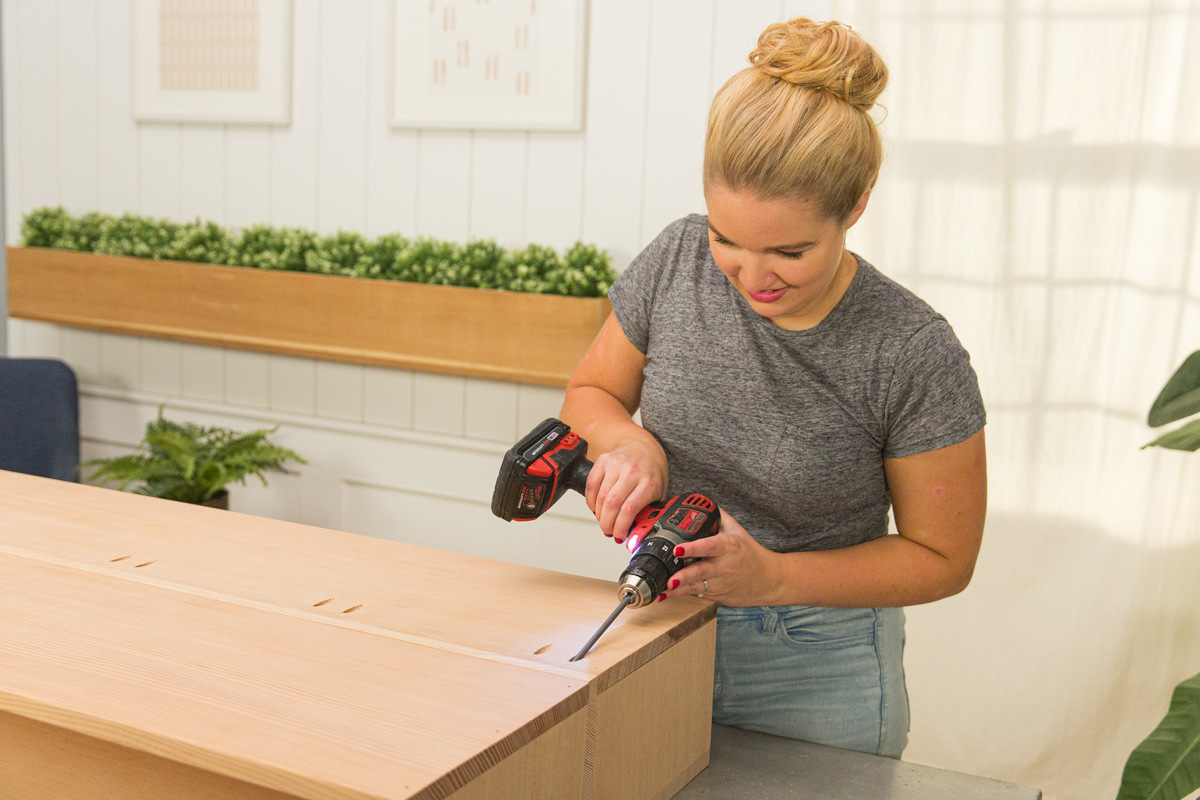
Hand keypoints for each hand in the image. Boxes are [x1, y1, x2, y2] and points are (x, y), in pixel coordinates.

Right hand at [584, 439, 666, 541]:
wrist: (644, 447)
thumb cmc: (651, 472)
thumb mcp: (658, 493)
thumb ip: (649, 512)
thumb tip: (636, 534)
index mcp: (648, 482)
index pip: (629, 509)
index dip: (620, 526)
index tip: (619, 535)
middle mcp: (632, 471)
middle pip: (612, 504)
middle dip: (607, 524)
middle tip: (609, 531)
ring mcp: (616, 464)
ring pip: (600, 497)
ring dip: (599, 515)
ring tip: (604, 521)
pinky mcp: (603, 460)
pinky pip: (591, 485)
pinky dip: (591, 501)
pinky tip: (596, 508)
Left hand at [660, 510, 780, 606]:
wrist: (767, 580)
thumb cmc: (750, 554)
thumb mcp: (737, 531)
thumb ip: (718, 517)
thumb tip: (701, 502)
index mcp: (729, 546)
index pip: (710, 546)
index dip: (693, 548)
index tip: (677, 549)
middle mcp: (725, 566)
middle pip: (702, 571)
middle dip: (685, 575)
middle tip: (670, 577)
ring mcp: (720, 582)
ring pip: (697, 586)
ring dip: (678, 589)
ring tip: (662, 590)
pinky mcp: (716, 594)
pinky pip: (696, 593)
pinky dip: (680, 594)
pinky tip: (664, 595)